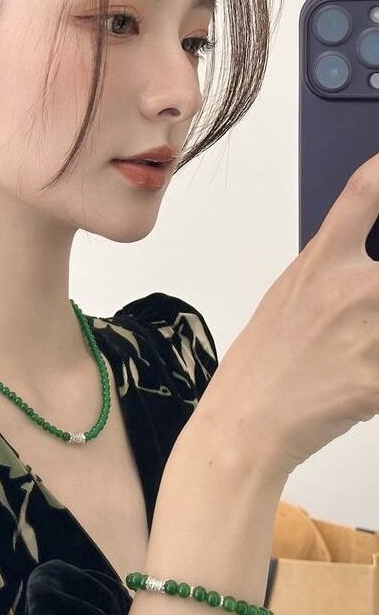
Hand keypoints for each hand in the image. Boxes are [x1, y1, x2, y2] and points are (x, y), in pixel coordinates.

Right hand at [196, 150, 378, 477]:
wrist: (247, 420)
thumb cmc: (262, 360)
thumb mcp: (287, 297)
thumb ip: (333, 273)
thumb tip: (368, 262)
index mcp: (319, 263)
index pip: (364, 193)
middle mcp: (349, 288)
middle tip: (368, 303)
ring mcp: (369, 332)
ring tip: (363, 344)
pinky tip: (364, 377)